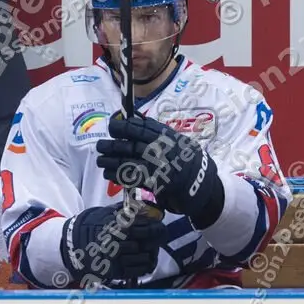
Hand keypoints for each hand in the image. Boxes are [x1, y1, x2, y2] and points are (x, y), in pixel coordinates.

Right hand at [60, 203, 166, 285]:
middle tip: (159, 236)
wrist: (73, 245)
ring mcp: (117, 258)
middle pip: (147, 242)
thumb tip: (144, 208)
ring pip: (145, 257)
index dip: (156, 227)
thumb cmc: (91, 226)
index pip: (144, 227)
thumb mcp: (106, 212)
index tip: (160, 226)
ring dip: (151, 252)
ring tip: (150, 248)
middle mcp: (117, 242)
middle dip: (156, 240)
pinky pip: (139, 270)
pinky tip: (145, 259)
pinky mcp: (116, 271)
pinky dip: (146, 265)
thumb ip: (125, 211)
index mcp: (116, 226)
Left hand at [96, 115, 223, 226]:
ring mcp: (159, 168)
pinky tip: (109, 174)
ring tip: (100, 161)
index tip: (112, 125)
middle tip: (100, 145)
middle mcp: (163, 150)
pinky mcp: (156, 184)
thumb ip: (157, 131)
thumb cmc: (188, 161)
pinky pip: (132, 178)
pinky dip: (117, 176)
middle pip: (131, 144)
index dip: (123, 126)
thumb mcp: (177, 140)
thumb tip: (134, 118)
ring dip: (110, 161)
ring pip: (128, 161)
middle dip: (112, 144)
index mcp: (167, 137)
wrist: (203, 186)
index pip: (141, 127)